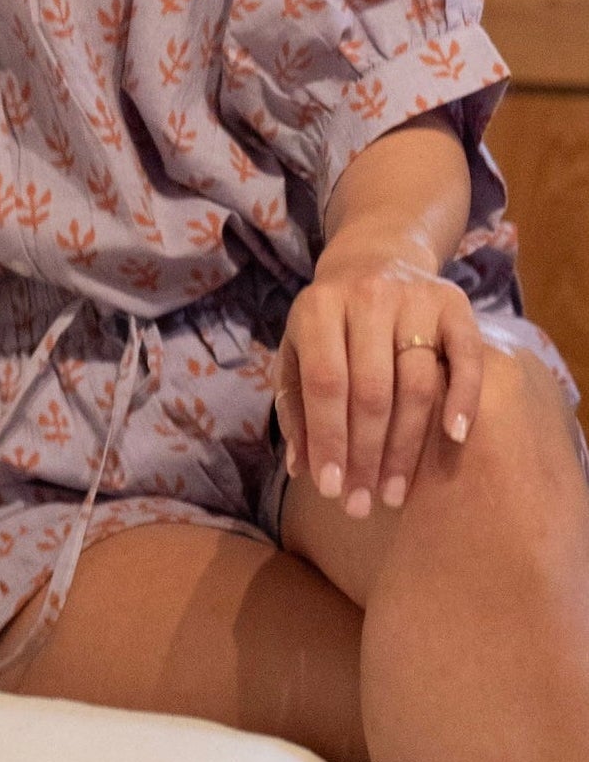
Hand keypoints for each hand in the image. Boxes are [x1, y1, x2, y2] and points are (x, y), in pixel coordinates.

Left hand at [272, 244, 483, 516]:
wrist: (376, 257)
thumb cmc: (330, 320)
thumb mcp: (297, 348)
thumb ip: (296, 403)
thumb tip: (301, 467)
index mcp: (319, 307)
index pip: (326, 383)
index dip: (329, 440)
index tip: (331, 490)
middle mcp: (367, 298)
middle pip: (372, 391)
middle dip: (366, 456)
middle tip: (363, 504)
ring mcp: (414, 299)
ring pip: (416, 384)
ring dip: (406, 447)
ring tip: (394, 491)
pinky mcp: (454, 304)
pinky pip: (465, 357)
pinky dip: (463, 398)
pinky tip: (453, 438)